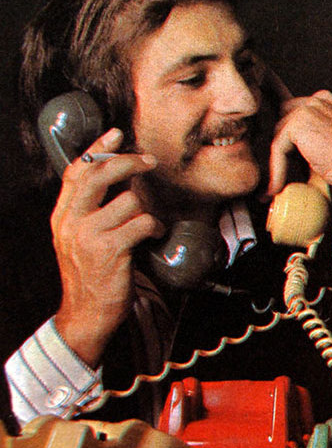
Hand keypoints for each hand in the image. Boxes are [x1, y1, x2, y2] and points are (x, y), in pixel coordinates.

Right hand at [50, 128, 163, 366]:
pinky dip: (153, 228)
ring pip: (130, 201)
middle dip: (129, 163)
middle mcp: (71, 222)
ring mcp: (88, 235)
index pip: (75, 173)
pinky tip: (149, 239)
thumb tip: (120, 177)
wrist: (87, 313)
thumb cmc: (92, 273)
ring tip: (142, 228)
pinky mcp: (109, 249)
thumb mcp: (80, 237)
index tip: (115, 134)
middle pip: (100, 175)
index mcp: (62, 216)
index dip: (96, 150)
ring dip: (145, 211)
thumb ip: (92, 209)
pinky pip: (142, 222)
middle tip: (148, 161)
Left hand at [266, 90, 331, 195]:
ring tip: (284, 179)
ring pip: (280, 133)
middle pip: (286, 117)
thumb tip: (293, 144)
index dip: (294, 136)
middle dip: (286, 142)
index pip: (299, 110)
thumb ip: (317, 132)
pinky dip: (277, 169)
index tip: (289, 156)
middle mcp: (321, 100)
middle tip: (288, 169)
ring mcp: (310, 109)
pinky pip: (278, 148)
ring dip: (282, 156)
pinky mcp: (299, 124)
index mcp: (331, 101)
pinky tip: (276, 186)